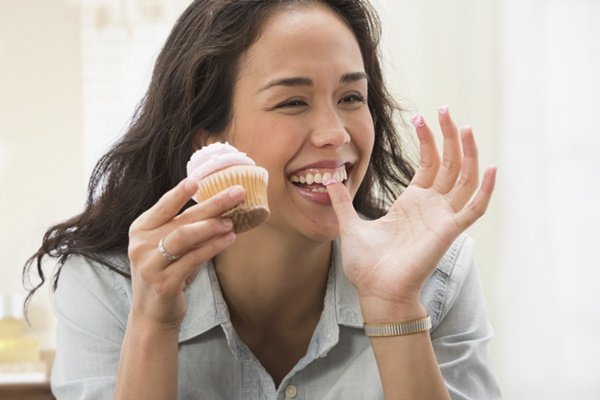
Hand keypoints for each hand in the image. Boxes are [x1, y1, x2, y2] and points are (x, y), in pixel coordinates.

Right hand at [127, 180, 244, 329]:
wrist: (152, 314)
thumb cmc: (167, 273)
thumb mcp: (170, 247)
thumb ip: (186, 227)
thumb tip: (222, 206)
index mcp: (141, 229)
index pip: (163, 205)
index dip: (180, 192)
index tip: (199, 180)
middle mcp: (140, 244)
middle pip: (181, 218)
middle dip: (212, 203)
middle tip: (237, 193)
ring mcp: (150, 264)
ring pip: (184, 236)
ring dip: (212, 226)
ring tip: (232, 221)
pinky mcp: (163, 282)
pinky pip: (193, 259)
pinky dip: (213, 247)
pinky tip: (229, 240)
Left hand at [327, 108, 495, 319]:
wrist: (375, 290)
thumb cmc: (367, 264)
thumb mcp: (349, 224)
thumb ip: (341, 201)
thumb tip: (325, 178)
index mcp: (411, 203)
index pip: (428, 163)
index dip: (427, 140)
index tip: (420, 118)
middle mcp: (431, 206)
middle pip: (448, 163)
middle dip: (448, 135)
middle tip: (445, 109)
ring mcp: (442, 217)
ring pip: (463, 178)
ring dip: (467, 152)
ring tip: (464, 126)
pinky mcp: (448, 231)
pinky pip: (474, 208)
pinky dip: (485, 190)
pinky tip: (490, 167)